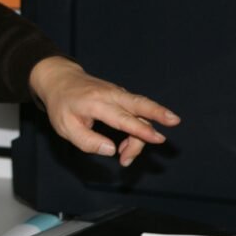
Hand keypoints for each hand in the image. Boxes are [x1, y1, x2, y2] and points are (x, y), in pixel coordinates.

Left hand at [29, 56, 180, 166]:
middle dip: (159, 113)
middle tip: (175, 121)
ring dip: (142, 133)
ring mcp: (117, 93)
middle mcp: (110, 95)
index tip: (157, 138)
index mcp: (95, 103)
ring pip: (140, 110)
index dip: (140, 130)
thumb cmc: (61, 105)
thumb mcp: (65, 128)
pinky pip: (136, 111)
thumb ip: (87, 142)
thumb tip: (111, 150)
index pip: (122, 118)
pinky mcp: (121, 96)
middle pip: (140, 104)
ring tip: (126, 156)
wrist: (60, 79)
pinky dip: (137, 128)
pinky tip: (127, 143)